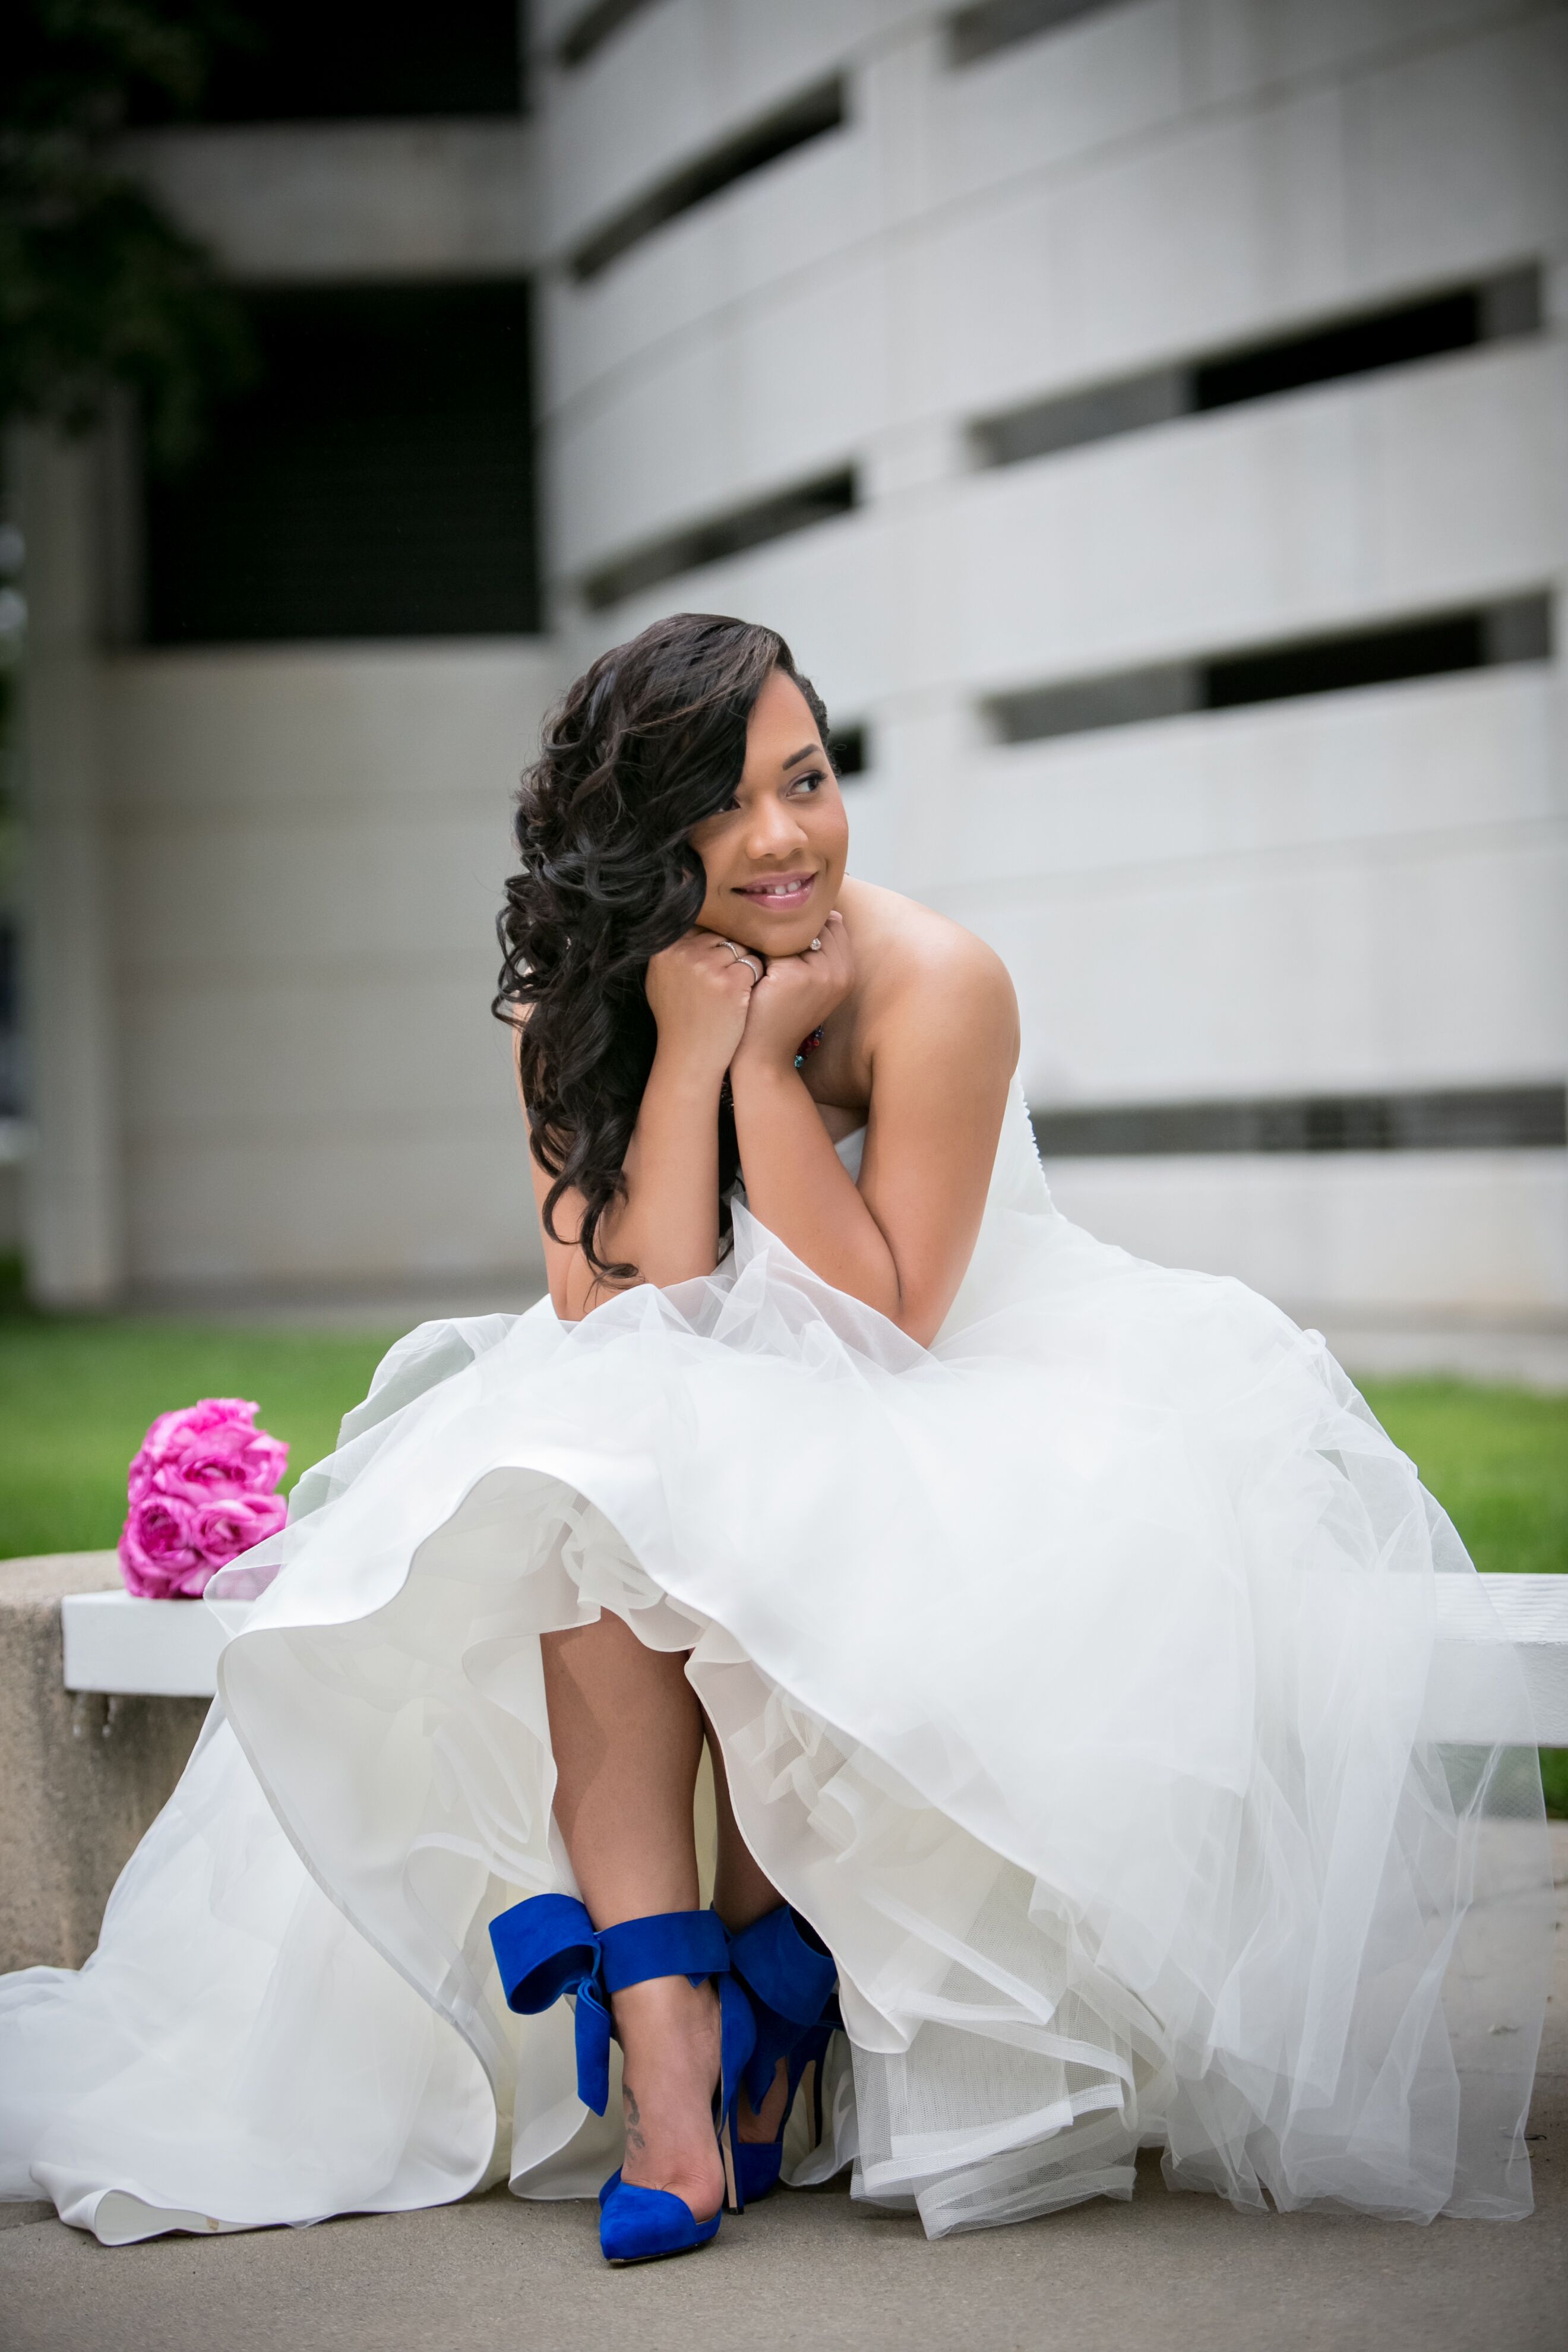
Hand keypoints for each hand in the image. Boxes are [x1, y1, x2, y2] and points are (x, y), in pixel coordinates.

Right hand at [644, 930, 761, 1078]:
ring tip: (732, 991)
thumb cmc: (677, 1020)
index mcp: (665, 949)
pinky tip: (743, 998)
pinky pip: (754, 965)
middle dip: (729, 954)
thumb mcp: (660, 979)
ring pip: (740, 947)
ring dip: (744, 965)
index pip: (701, 926)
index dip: (713, 943)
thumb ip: (673, 951)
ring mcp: (707, 966)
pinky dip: (755, 980)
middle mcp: (684, 952)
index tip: (715, 962)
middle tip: (725, 981)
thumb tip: (688, 922)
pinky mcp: (730, 981)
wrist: (689, 1056)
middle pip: (722, 934)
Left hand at [730, 909, 852, 1076]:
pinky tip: (745, 965)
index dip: (803, 927)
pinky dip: (756, 949)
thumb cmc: (779, 1016)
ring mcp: (821, 973)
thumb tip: (815, 910)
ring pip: (794, 930)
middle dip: (789, 928)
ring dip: (771, 937)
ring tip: (753, 954)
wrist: (763, 1055)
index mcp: (848, 971)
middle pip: (815, 923)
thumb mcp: (806, 981)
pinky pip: (772, 943)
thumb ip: (814, 949)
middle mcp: (841, 971)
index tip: (780, 943)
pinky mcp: (794, 975)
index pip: (832, 924)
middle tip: (764, 947)